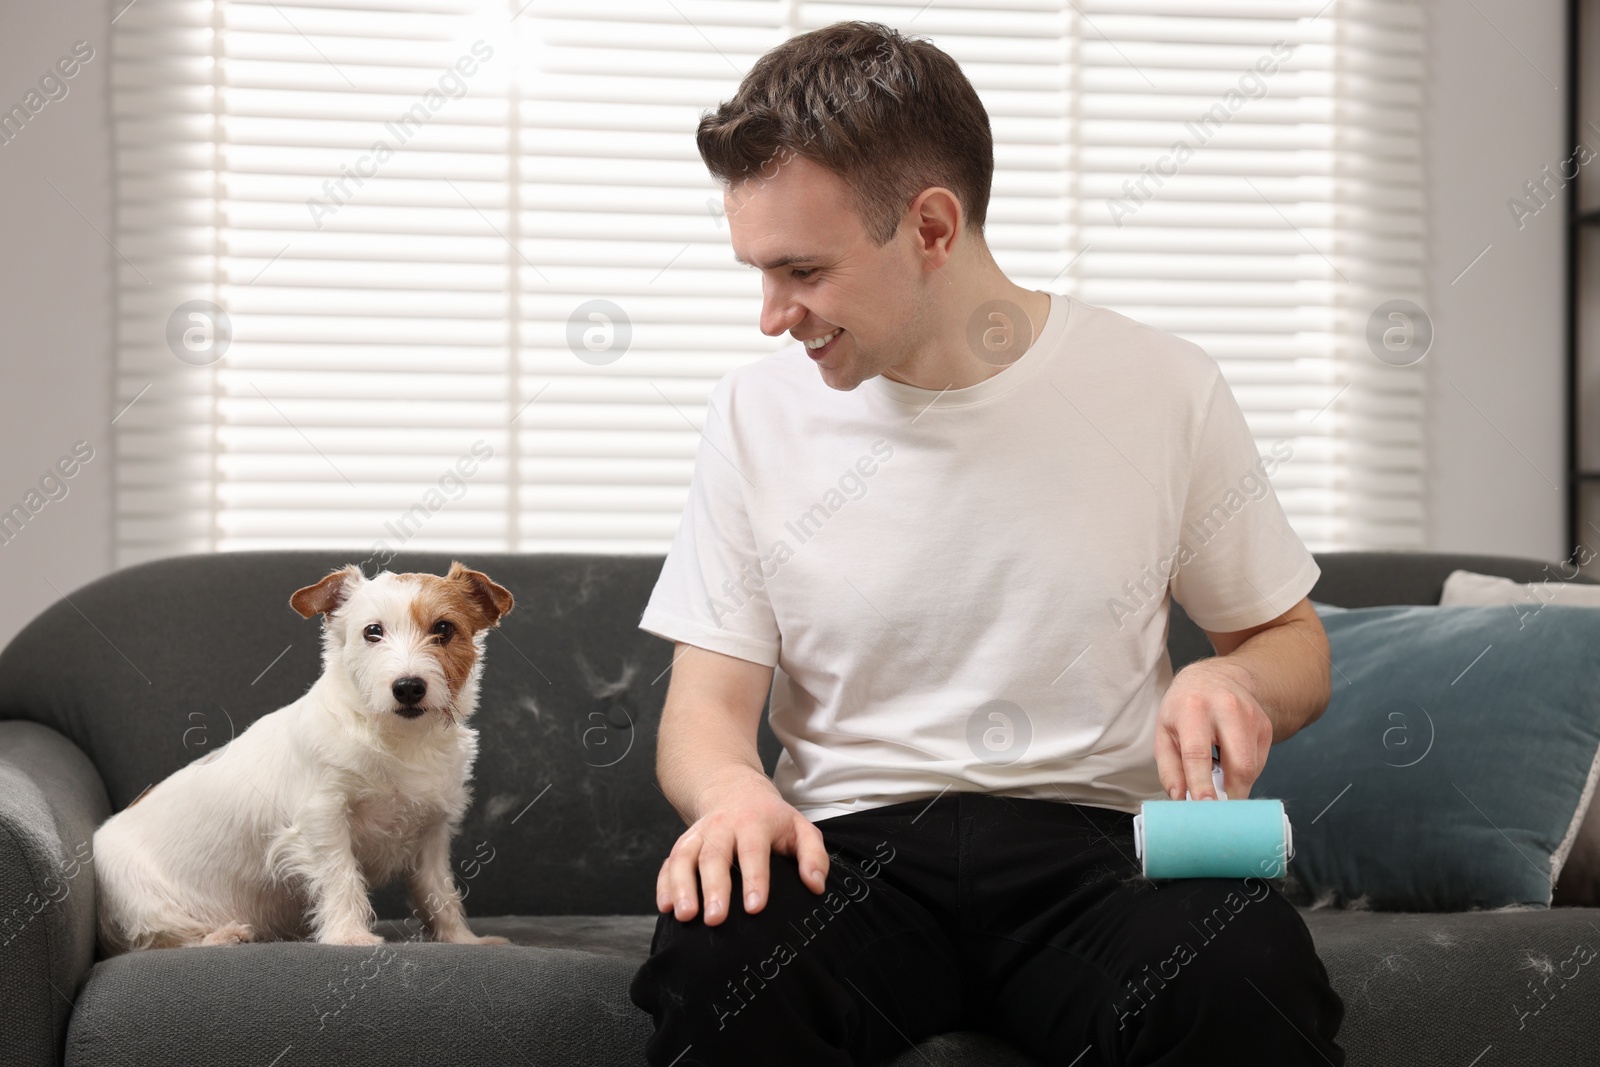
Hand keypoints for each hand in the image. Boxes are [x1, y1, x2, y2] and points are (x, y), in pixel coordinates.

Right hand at [655, 779, 829, 926]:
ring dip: (682, 887)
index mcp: (754, 822)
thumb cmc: (772, 818)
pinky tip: (666, 907)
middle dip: (713, 888)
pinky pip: (668, 863)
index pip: (753, 851)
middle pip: (714, 856)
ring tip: (685, 916)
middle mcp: (722, 826)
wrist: (735, 790)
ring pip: (684, 857)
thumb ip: (813, 855)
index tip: (754, 907)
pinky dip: (664, 884)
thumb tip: (815, 885)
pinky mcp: (683, 844)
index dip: (754, 879)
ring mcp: (698, 834)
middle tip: (716, 919)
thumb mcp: (800, 828)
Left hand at [1154, 660, 1272, 799]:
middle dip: (1231, 794)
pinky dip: (1245, 774)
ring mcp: (1250, 715)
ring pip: (1252, 766)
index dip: (1201, 784)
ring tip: (1220, 784)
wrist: (1214, 678)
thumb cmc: (1183, 709)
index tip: (1204, 807)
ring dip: (1238, 785)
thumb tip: (1179, 798)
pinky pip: (1259, 763)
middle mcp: (1225, 708)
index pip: (1198, 753)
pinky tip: (1230, 765)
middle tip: (1218, 810)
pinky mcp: (1265, 725)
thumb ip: (1169, 768)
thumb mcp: (1165, 732)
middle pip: (1238, 763)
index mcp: (1193, 709)